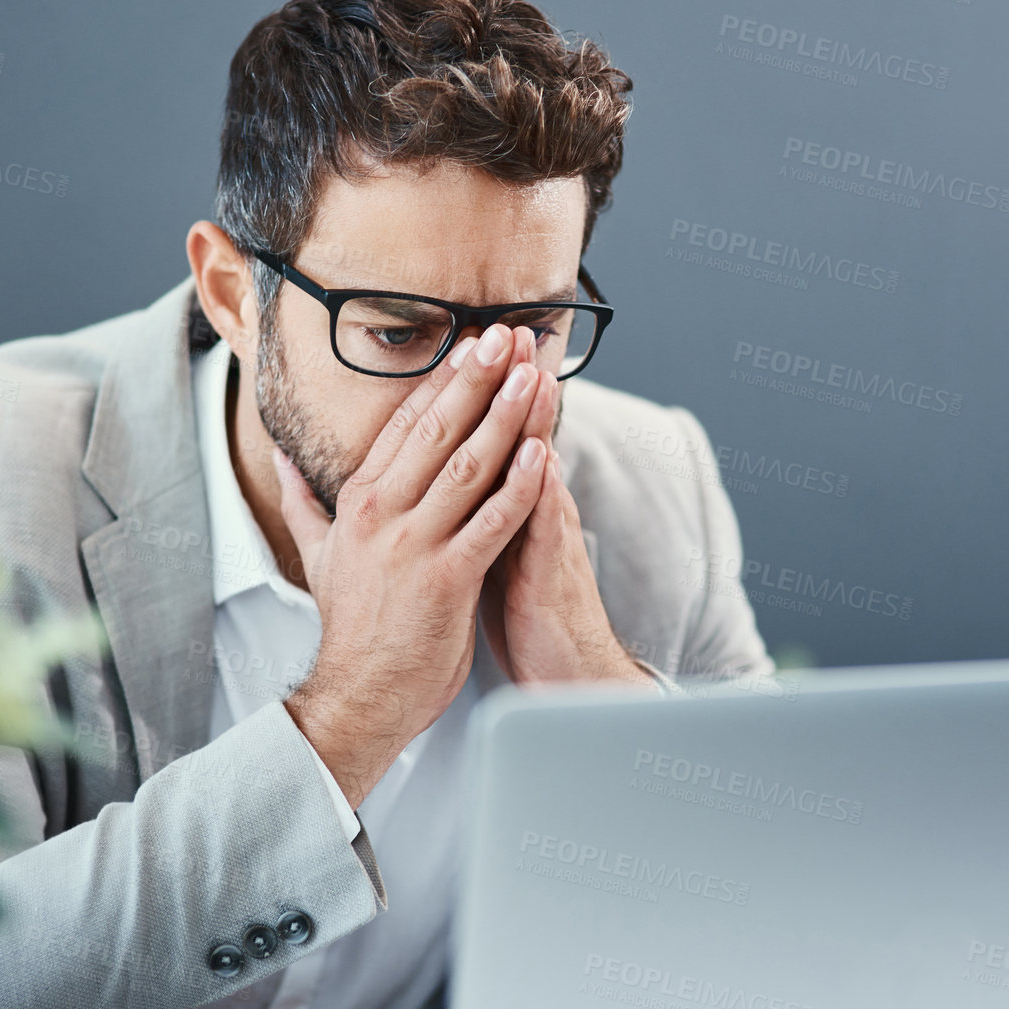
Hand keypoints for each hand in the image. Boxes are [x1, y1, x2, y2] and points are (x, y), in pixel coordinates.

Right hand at [274, 320, 549, 807]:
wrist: (359, 694)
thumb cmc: (351, 626)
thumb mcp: (317, 553)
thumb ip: (303, 499)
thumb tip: (282, 457)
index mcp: (358, 501)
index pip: (405, 424)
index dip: (441, 379)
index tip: (470, 341)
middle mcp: (383, 514)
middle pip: (439, 430)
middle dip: (478, 378)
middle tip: (508, 335)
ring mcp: (416, 545)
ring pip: (470, 465)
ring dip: (506, 416)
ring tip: (533, 376)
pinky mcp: (448, 579)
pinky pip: (492, 522)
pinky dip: (519, 486)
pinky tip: (543, 452)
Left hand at [478, 338, 653, 688]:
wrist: (566, 676)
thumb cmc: (525, 618)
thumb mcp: (488, 555)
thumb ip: (471, 513)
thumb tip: (441, 483)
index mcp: (504, 507)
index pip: (489, 440)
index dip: (475, 396)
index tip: (464, 346)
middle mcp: (529, 513)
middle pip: (517, 438)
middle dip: (506, 385)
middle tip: (503, 332)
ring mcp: (544, 539)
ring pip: (538, 469)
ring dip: (534, 420)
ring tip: (529, 370)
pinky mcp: (552, 574)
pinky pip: (547, 526)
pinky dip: (542, 491)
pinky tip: (542, 458)